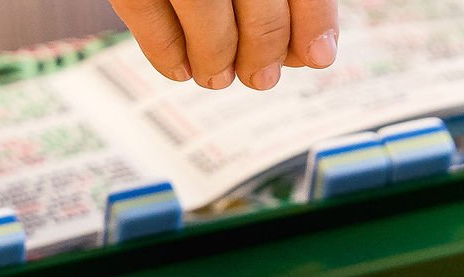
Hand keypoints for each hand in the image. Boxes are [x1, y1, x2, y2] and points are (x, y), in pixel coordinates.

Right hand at [110, 0, 338, 89]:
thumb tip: (308, 53)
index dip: (312, 25)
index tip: (314, 56)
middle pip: (259, 12)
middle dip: (263, 54)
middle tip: (260, 77)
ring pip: (206, 19)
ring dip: (216, 61)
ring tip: (217, 75)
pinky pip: (149, 17)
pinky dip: (168, 55)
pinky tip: (181, 68)